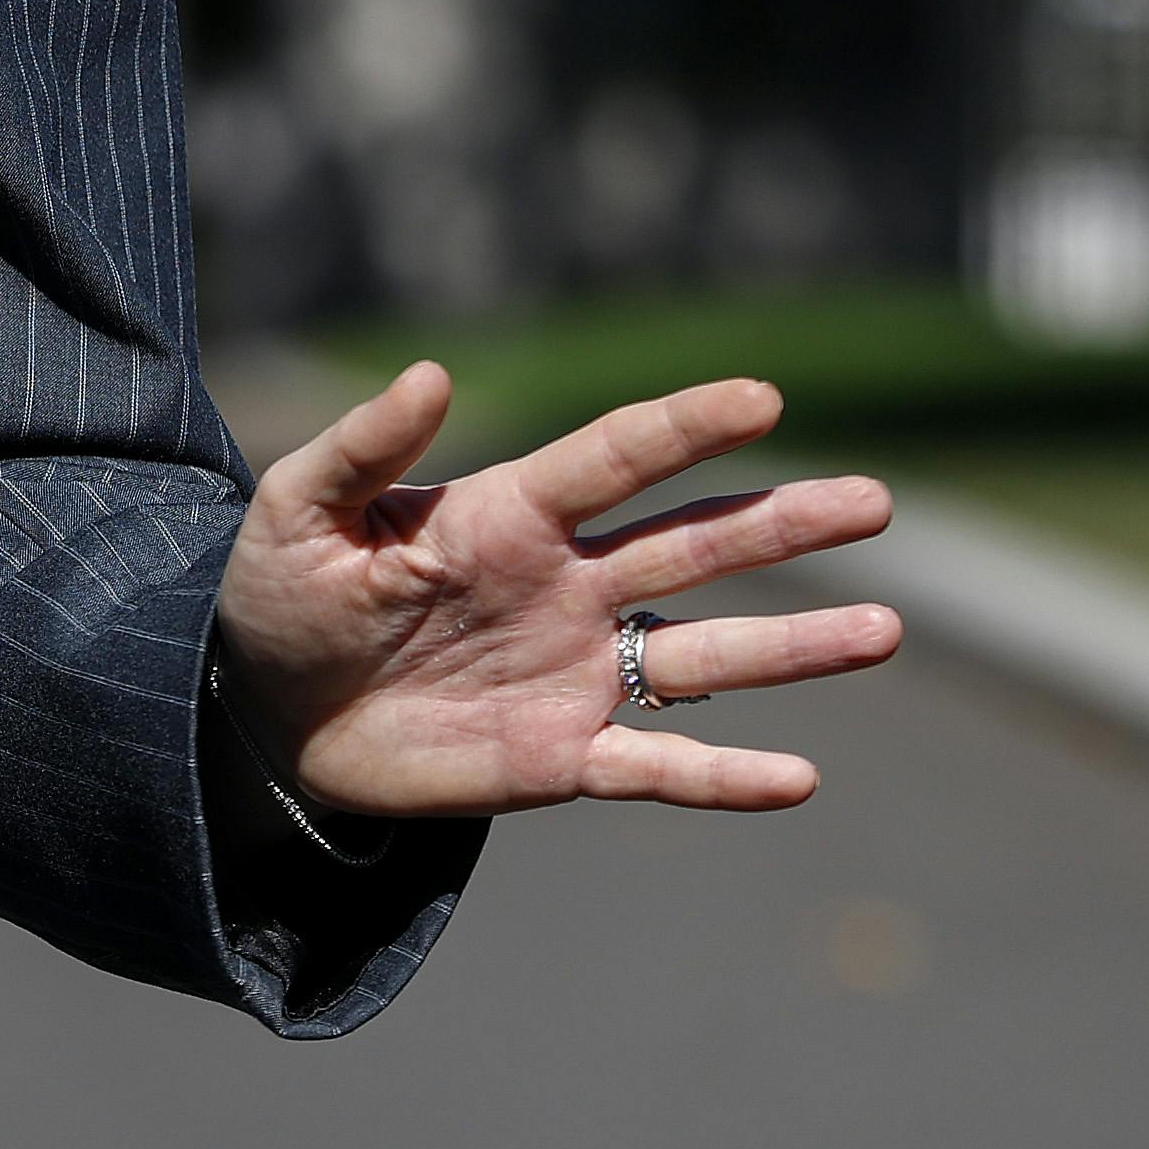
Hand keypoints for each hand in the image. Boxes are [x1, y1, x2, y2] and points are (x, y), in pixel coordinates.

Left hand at [212, 364, 900, 818]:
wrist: (264, 714)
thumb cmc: (281, 594)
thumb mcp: (297, 511)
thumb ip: (365, 447)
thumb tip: (431, 371)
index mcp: (508, 514)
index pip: (614, 458)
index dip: (683, 428)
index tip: (761, 397)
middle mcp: (565, 586)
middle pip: (693, 544)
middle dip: (782, 523)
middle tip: (876, 500)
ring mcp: (574, 672)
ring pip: (704, 654)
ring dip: (793, 646)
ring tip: (884, 630)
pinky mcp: (561, 758)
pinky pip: (658, 768)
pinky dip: (726, 777)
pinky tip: (800, 778)